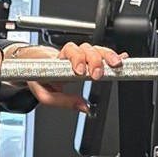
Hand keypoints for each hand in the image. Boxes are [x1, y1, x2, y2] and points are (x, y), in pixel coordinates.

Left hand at [9, 38, 124, 113]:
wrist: (36, 66)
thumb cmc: (40, 77)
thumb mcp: (45, 94)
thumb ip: (63, 101)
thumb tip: (84, 108)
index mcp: (58, 60)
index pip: (69, 52)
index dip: (77, 59)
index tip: (81, 71)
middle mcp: (71, 54)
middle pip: (86, 48)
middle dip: (94, 60)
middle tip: (97, 74)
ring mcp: (81, 54)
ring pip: (96, 48)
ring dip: (107, 55)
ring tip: (115, 64)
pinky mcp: (89, 57)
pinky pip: (102, 53)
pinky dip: (113, 54)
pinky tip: (122, 58)